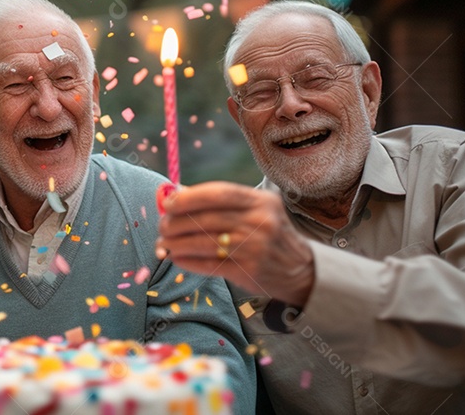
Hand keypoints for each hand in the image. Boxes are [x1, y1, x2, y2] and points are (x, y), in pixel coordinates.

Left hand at [156, 181, 314, 306]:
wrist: (301, 271)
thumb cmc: (267, 234)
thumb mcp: (254, 211)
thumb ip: (219, 203)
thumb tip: (175, 195)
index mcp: (261, 201)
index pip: (218, 193)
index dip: (188, 197)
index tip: (168, 203)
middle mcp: (260, 221)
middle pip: (207, 218)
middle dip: (177, 223)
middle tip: (163, 226)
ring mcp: (256, 247)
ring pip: (204, 243)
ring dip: (177, 244)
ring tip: (165, 244)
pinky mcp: (249, 271)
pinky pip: (210, 264)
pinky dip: (188, 261)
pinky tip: (177, 258)